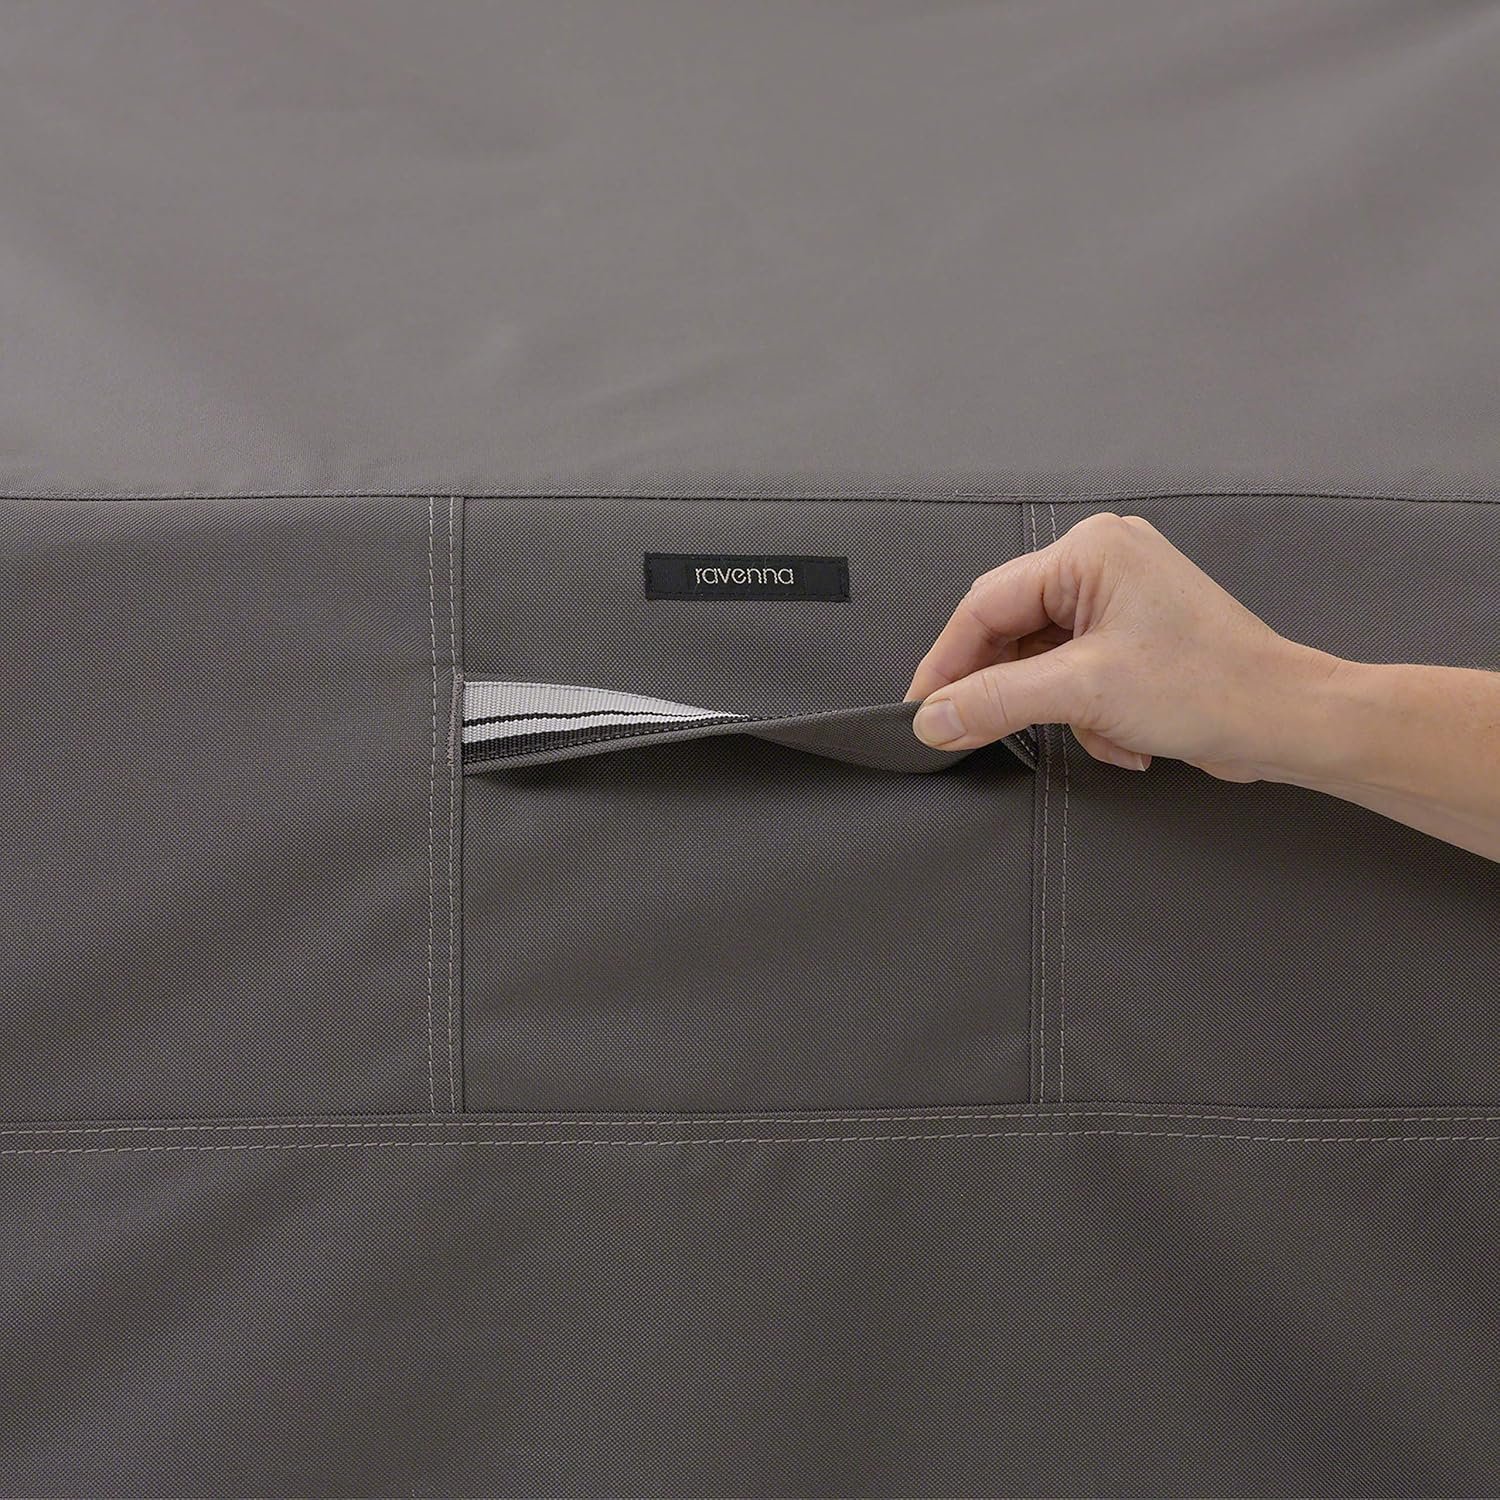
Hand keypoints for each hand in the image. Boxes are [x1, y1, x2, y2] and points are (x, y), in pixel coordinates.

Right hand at [908, 512, 1337, 781]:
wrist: (1289, 720)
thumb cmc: (1211, 687)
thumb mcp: (1084, 693)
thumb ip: (995, 702)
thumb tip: (933, 718)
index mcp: (1089, 552)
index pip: (986, 605)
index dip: (946, 663)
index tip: (920, 710)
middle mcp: (1103, 562)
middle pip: (1011, 631)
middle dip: (1009, 692)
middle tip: (976, 734)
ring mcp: (1121, 598)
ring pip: (1041, 660)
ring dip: (1058, 710)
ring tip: (1099, 734)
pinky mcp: (1134, 635)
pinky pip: (1074, 672)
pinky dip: (1086, 713)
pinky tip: (1122, 737)